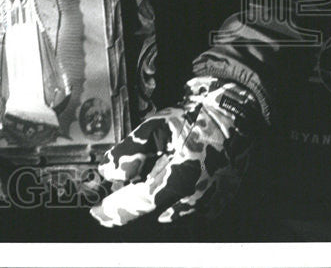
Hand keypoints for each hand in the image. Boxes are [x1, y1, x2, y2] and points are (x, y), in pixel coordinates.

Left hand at [89, 77, 259, 226]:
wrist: (231, 117)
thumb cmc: (193, 119)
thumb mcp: (154, 127)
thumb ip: (129, 152)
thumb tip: (108, 172)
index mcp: (177, 181)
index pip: (138, 204)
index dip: (115, 210)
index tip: (98, 214)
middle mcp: (194, 200)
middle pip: (151, 211)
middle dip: (135, 199)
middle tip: (128, 180)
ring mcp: (208, 204)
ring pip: (168, 212)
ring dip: (156, 197)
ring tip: (157, 169)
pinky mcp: (216, 204)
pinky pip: (187, 210)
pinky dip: (174, 198)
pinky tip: (174, 175)